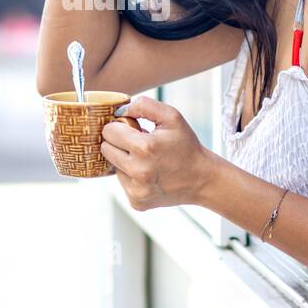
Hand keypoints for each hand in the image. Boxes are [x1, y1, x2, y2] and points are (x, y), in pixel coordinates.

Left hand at [100, 95, 213, 210]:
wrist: (202, 179)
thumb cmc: (185, 145)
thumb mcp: (171, 117)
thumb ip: (144, 105)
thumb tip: (119, 111)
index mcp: (145, 148)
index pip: (109, 132)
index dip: (120, 127)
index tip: (134, 129)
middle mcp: (138, 172)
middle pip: (106, 149)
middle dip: (119, 142)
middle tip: (139, 143)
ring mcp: (136, 190)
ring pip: (113, 166)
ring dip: (125, 160)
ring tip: (147, 159)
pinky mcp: (136, 202)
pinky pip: (122, 182)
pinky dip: (131, 176)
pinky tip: (149, 174)